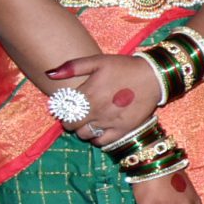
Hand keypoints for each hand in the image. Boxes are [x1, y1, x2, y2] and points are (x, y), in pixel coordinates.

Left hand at [46, 52, 161, 142]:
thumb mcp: (99, 61)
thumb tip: (49, 74)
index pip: (64, 111)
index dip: (62, 111)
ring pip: (84, 135)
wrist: (154, 76)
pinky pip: (102, 142)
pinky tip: (100, 130)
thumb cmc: (125, 67)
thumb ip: (73, 66)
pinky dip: (97, 139)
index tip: (68, 108)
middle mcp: (96, 110)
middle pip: (71, 126)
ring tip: (89, 123)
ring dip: (83, 130)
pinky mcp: (122, 130)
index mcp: (88, 94)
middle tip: (77, 116)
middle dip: (71, 122)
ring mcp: (109, 122)